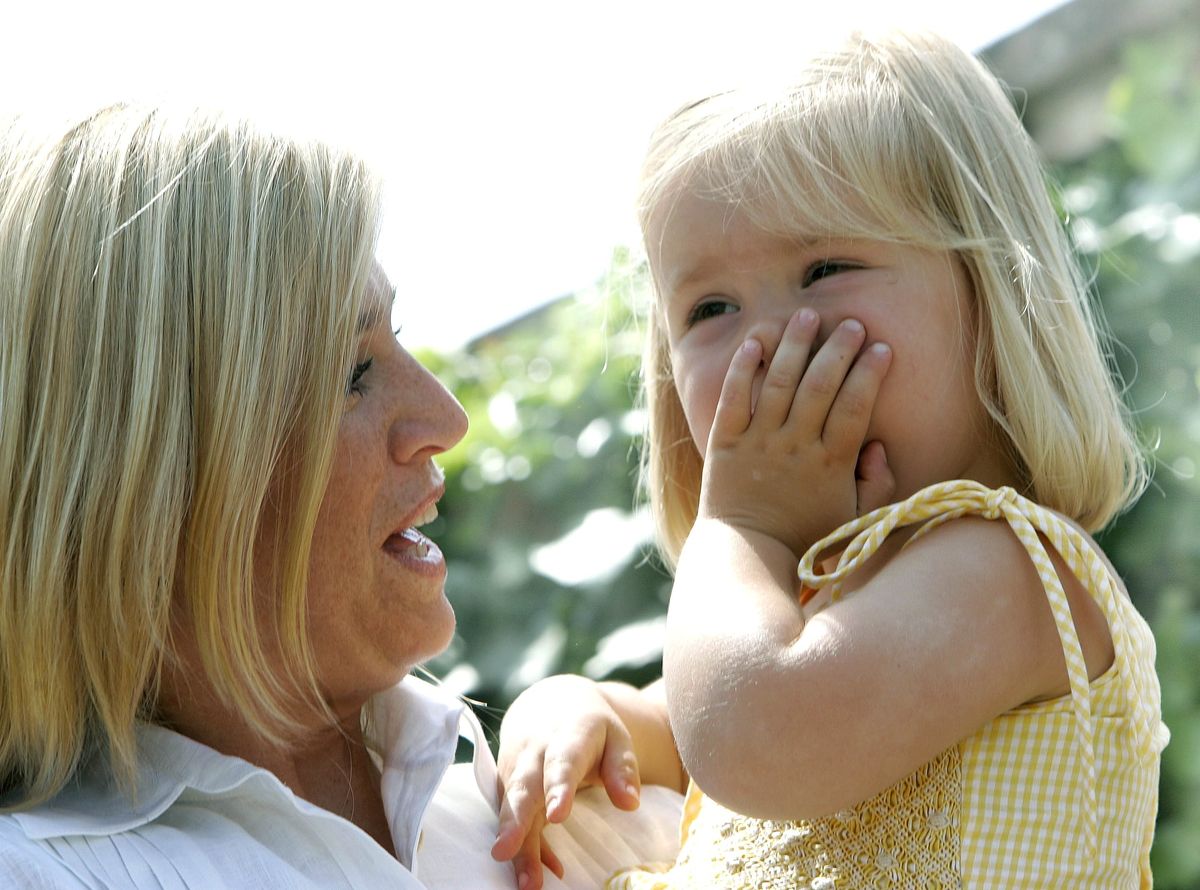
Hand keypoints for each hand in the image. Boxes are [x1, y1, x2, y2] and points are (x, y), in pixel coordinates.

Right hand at [492, 675, 641, 888]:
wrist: (549, 705)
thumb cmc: (589, 727)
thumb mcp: (615, 737)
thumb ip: (623, 768)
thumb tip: (630, 803)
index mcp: (567, 735)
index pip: (562, 762)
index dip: (558, 788)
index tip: (557, 816)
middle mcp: (534, 753)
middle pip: (523, 788)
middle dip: (515, 821)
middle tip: (506, 852)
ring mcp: (515, 771)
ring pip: (511, 810)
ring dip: (514, 844)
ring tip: (525, 883)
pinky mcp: (506, 788)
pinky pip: (512, 819)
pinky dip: (523, 847)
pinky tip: (535, 875)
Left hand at [699, 309, 892, 556]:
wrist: (748, 553)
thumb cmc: (806, 536)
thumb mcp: (855, 520)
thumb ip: (877, 485)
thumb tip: (879, 445)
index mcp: (830, 464)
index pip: (854, 407)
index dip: (869, 374)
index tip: (882, 347)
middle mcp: (794, 446)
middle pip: (820, 386)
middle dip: (838, 349)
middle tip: (852, 323)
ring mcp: (757, 442)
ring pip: (778, 383)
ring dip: (794, 345)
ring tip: (807, 314)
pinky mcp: (724, 443)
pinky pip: (733, 398)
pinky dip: (744, 368)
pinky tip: (756, 341)